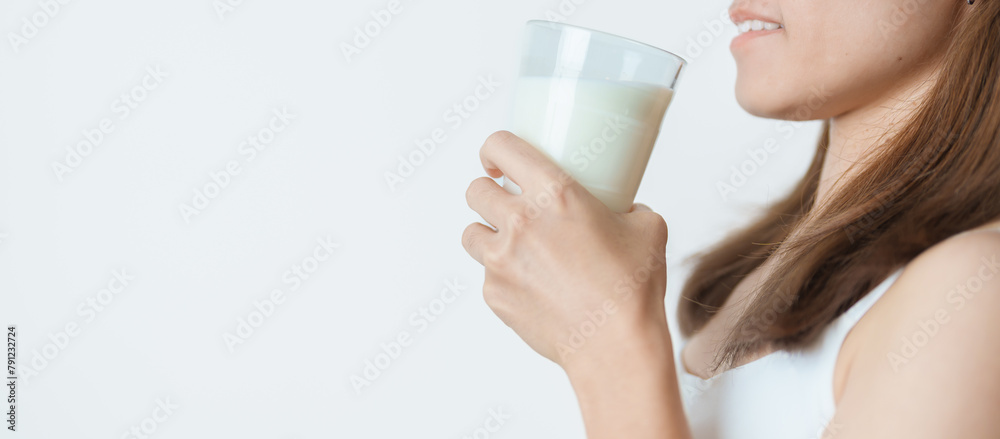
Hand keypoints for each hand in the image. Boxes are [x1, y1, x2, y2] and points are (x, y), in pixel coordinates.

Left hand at [462, 131, 670, 371]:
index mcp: (555, 194)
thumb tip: (624, 207)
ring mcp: (501, 261)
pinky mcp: (494, 294)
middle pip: (475, 191)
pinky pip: (486, 275)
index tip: (497, 161)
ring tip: (513, 246)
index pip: (499, 147)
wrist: (615, 346)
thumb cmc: (632, 288)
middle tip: (507, 204)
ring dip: (488, 235)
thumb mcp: (646, 227)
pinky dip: (502, 276)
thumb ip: (628, 207)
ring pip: (470, 233)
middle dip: (488, 193)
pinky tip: (530, 285)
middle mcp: (520, 222)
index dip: (493, 150)